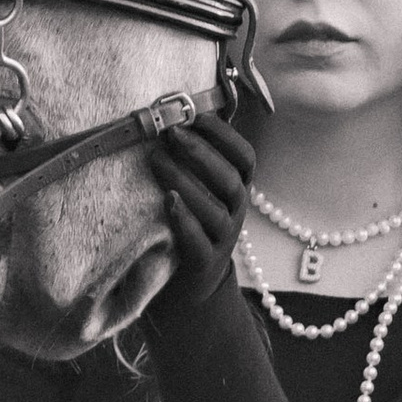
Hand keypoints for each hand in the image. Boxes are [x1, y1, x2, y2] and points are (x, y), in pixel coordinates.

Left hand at [152, 99, 254, 306]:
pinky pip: (199, 241)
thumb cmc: (192, 225)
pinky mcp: (203, 263)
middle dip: (200, 153)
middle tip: (170, 133)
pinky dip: (185, 220)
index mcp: (237, 189)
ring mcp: (223, 239)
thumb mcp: (200, 191)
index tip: (194, 115)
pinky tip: (168, 200)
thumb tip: (170, 116)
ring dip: (185, 180)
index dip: (224, 134)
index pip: (245, 157)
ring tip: (157, 160)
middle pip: (229, 179)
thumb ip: (194, 160)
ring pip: (214, 209)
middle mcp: (236, 212)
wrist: (193, 286)